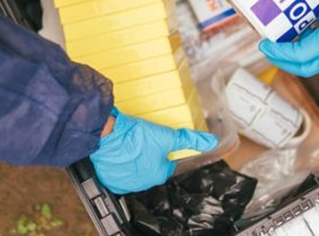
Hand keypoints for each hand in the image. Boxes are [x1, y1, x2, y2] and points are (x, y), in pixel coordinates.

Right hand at [90, 108, 217, 193]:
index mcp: (158, 174)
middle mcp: (143, 183)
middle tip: (143, 142)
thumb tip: (210, 142)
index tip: (158, 143)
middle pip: (151, 168)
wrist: (108, 136)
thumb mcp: (168, 136)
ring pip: (134, 172)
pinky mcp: (111, 180)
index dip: (164, 151)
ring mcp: (126, 183)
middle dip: (149, 156)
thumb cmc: (136, 137)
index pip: (167, 165)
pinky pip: (119, 174)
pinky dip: (120, 166)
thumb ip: (190, 139)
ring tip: (131, 146)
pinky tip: (120, 154)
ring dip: (134, 162)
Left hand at [258, 0, 318, 76]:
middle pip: (307, 66)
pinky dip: (314, 44)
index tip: (265, 43)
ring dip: (299, 52)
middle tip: (270, 45)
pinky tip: (307, 28)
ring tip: (285, 36)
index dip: (279, 52)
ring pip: (318, 60)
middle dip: (285, 59)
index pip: (300, 54)